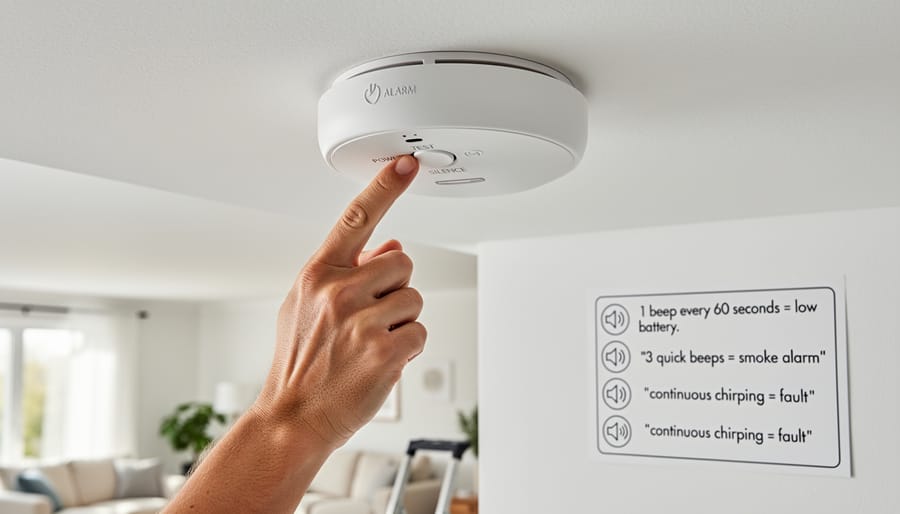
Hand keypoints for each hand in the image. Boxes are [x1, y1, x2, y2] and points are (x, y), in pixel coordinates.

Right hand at [255, 154, 424, 448]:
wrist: (292, 418)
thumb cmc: (299, 363)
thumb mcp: (306, 307)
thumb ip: (345, 272)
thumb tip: (390, 245)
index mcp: (317, 274)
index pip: (356, 217)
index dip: (385, 186)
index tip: (406, 164)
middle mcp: (338, 291)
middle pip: (402, 263)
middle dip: (394, 289)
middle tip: (368, 319)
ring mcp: (362, 321)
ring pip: (414, 299)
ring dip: (401, 321)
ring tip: (368, 343)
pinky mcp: (385, 350)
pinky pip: (420, 332)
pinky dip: (407, 348)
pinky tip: (379, 361)